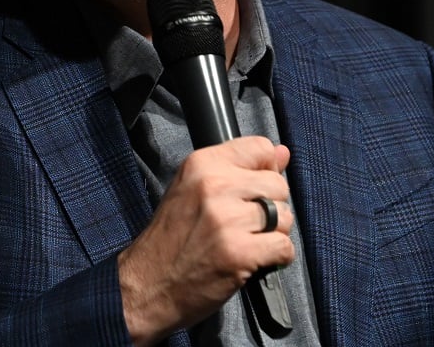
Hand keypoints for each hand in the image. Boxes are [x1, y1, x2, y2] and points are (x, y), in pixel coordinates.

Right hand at [117, 136, 294, 344]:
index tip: (253, 189)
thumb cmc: (172, 239)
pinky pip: (284, 247)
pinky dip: (276, 258)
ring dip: (273, 235)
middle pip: (278, 185)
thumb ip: (238, 169)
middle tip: (246, 224)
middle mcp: (215, 186)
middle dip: (271, 207)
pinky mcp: (240, 253)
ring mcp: (228, 220)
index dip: (265, 170)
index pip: (260, 148)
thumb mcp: (193, 189)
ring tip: (247, 242)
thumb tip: (282, 153)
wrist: (148, 285)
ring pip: (284, 217)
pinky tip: (254, 259)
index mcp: (202, 164)